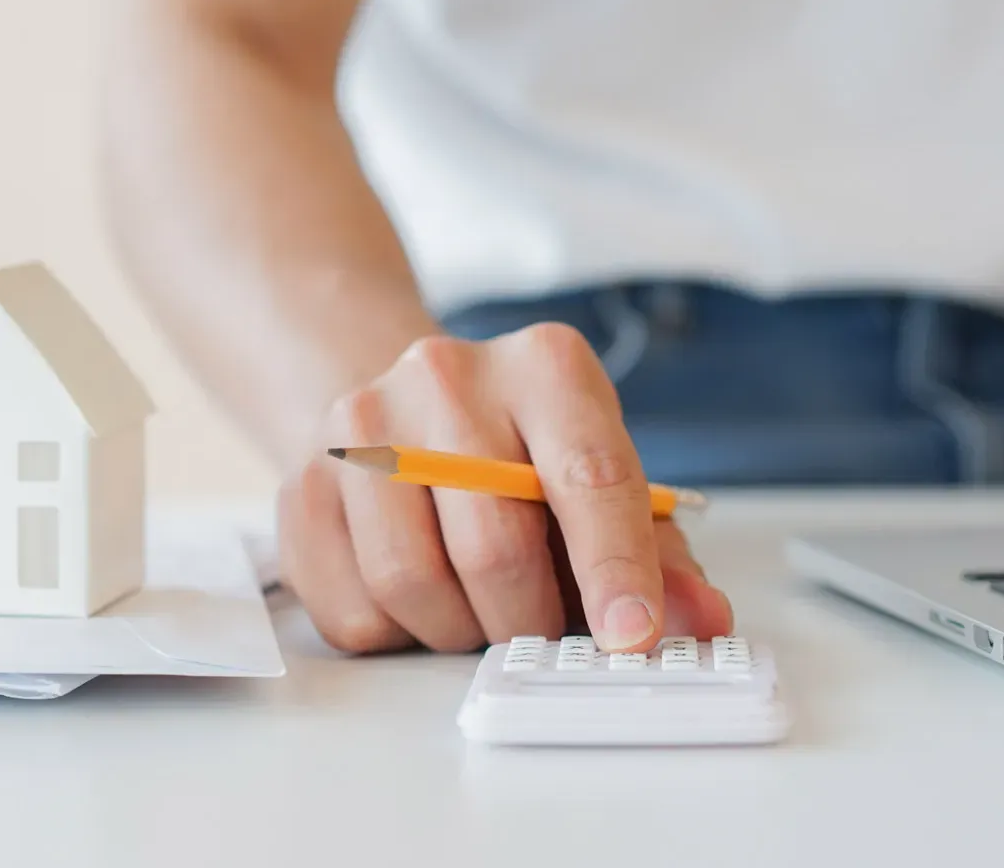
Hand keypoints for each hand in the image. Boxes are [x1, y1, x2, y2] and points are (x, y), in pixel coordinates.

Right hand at [277, 323, 734, 653]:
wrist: (402, 407)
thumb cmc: (520, 453)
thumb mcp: (599, 477)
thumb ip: (657, 552)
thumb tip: (701, 618)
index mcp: (545, 366)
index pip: (589, 475)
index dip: (615, 569)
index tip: (630, 636)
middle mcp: (448, 375)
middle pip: (494, 544)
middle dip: (528, 620)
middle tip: (539, 629)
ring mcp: (362, 424)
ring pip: (411, 583)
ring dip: (458, 632)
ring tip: (476, 609)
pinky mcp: (301, 482)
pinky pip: (351, 608)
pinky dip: (396, 634)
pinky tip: (417, 598)